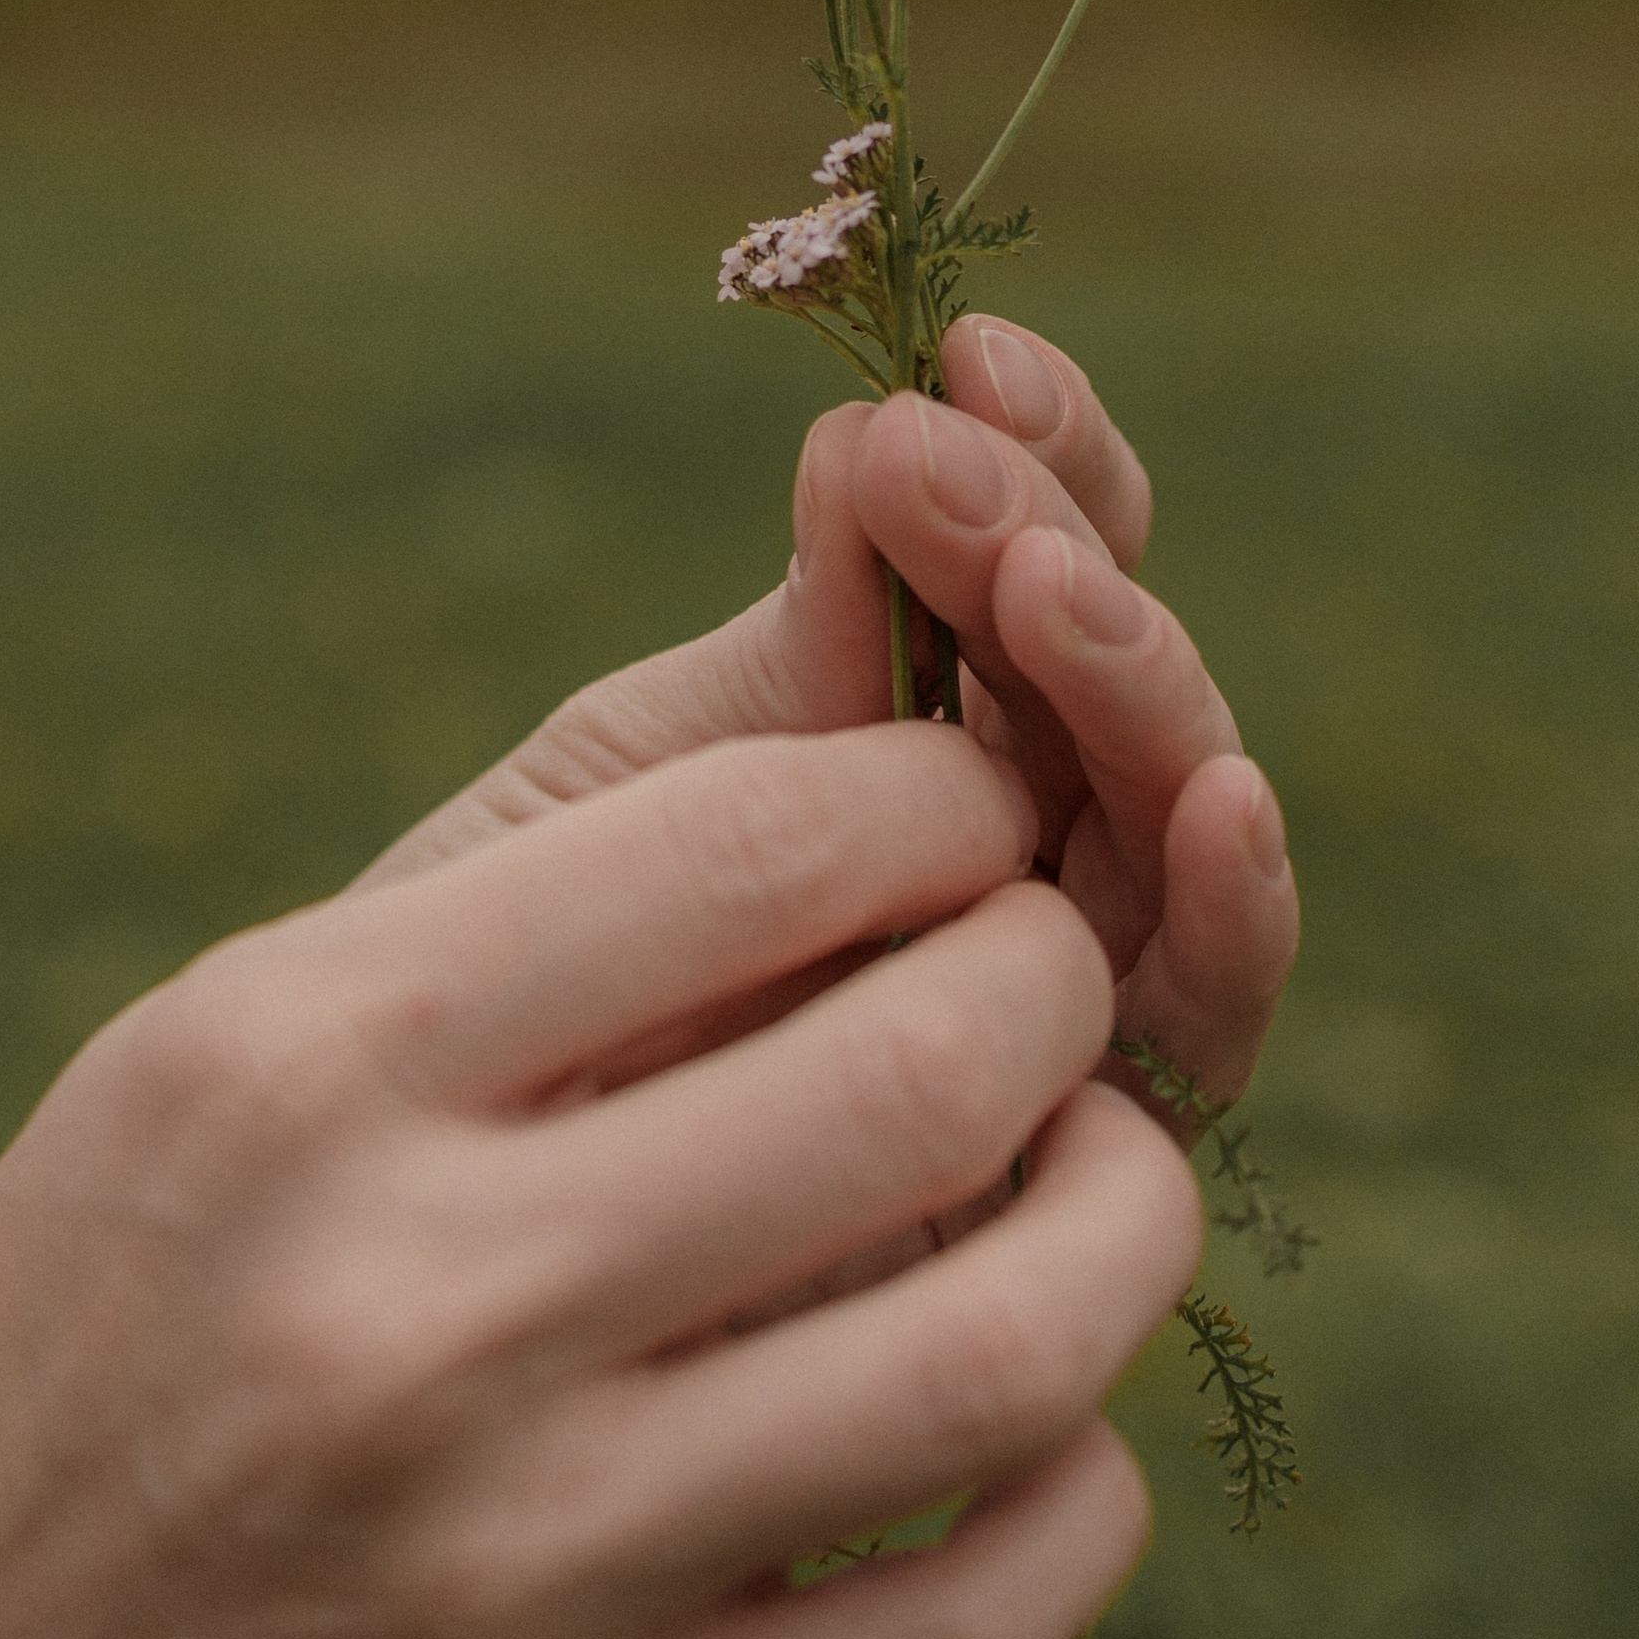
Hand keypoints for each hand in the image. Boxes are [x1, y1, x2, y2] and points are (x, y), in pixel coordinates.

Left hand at [371, 319, 1296, 1115]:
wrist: (406, 1284)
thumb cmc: (478, 1025)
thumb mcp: (610, 809)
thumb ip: (780, 664)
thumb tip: (876, 435)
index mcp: (897, 737)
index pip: (1023, 558)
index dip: (1031, 450)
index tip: (973, 354)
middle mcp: (1009, 854)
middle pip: (1111, 671)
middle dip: (1062, 543)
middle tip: (966, 474)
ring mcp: (1067, 996)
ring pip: (1176, 812)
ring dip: (1140, 685)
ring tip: (1057, 592)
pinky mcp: (1092, 1158)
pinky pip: (1200, 1015)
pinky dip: (1232, 899)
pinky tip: (1221, 803)